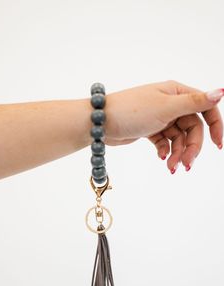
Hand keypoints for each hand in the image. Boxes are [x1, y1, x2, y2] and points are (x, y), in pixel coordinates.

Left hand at [104, 80, 223, 172]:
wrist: (100, 123)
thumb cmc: (132, 110)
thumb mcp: (166, 107)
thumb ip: (194, 103)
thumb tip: (221, 92)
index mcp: (176, 93)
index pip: (204, 107)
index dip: (214, 126)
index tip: (218, 145)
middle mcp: (170, 104)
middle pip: (192, 128)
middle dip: (191, 147)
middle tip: (186, 165)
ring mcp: (160, 117)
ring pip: (178, 138)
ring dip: (178, 153)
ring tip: (171, 167)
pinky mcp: (150, 130)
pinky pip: (165, 142)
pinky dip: (166, 151)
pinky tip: (161, 158)